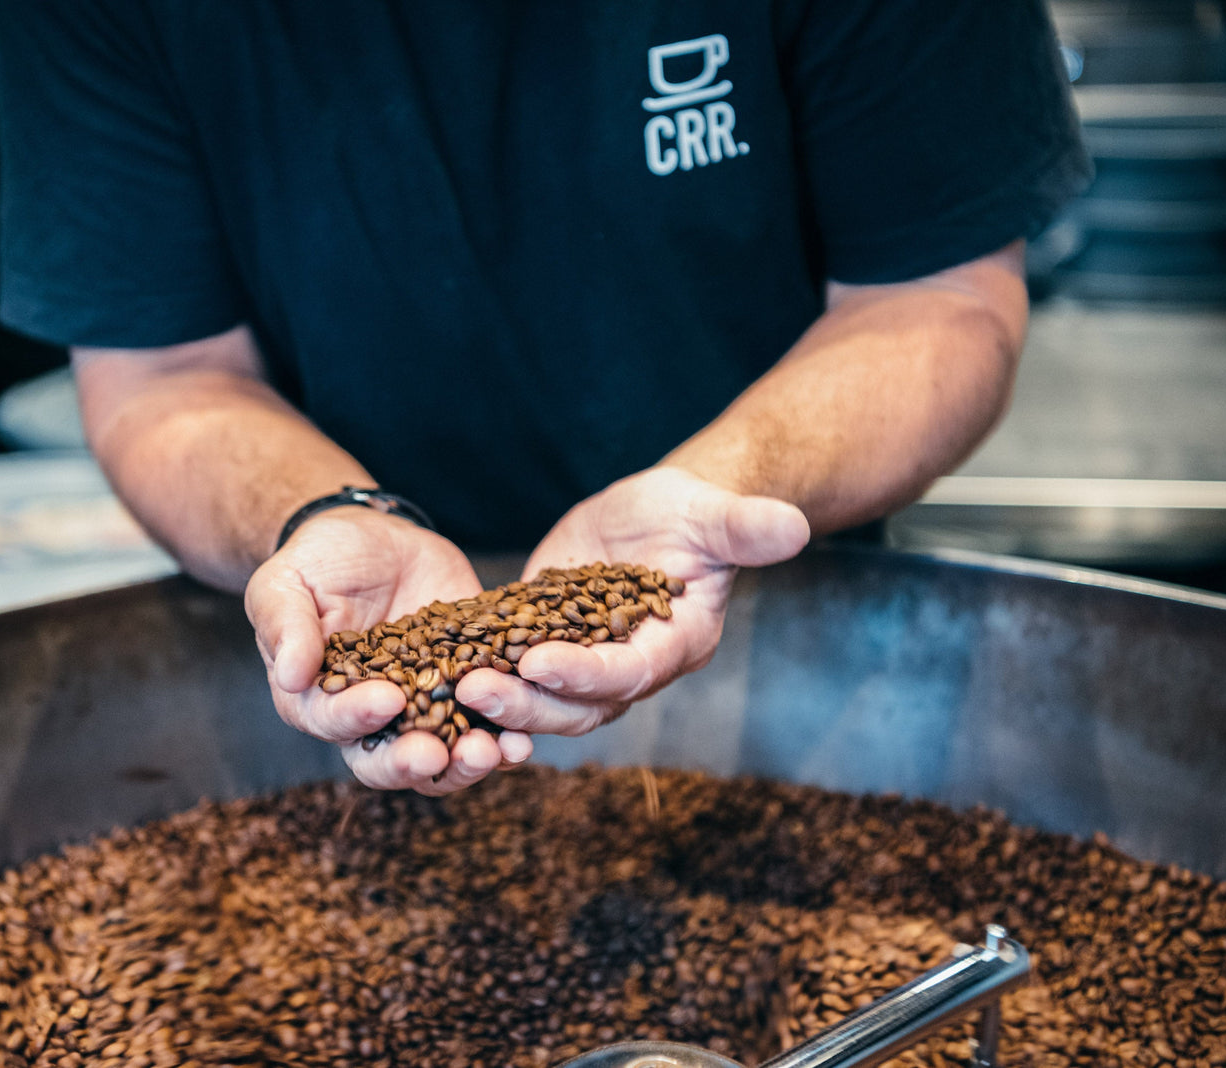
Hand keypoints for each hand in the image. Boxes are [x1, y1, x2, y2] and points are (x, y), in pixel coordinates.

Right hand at [245, 508, 533, 794]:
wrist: (374, 537)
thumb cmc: (318, 561)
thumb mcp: (286, 582)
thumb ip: (286, 627)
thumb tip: (289, 675)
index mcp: (318, 700)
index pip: (334, 722)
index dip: (357, 717)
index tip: (386, 700)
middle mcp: (371, 719)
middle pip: (389, 761)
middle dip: (413, 762)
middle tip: (437, 754)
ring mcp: (424, 707)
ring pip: (444, 758)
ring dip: (467, 762)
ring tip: (493, 751)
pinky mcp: (468, 687)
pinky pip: (489, 724)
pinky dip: (507, 737)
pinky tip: (524, 737)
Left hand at [456, 467, 809, 735]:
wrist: (661, 516)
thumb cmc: (693, 513)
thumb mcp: (715, 513)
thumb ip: (746, 527)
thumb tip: (793, 525)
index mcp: (675, 645)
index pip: (630, 672)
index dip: (586, 673)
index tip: (540, 662)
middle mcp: (631, 669)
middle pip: (579, 705)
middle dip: (527, 702)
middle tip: (473, 688)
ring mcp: (587, 665)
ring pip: (542, 704)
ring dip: (498, 702)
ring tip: (446, 686)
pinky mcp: (547, 648)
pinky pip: (514, 676)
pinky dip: (479, 678)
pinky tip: (433, 673)